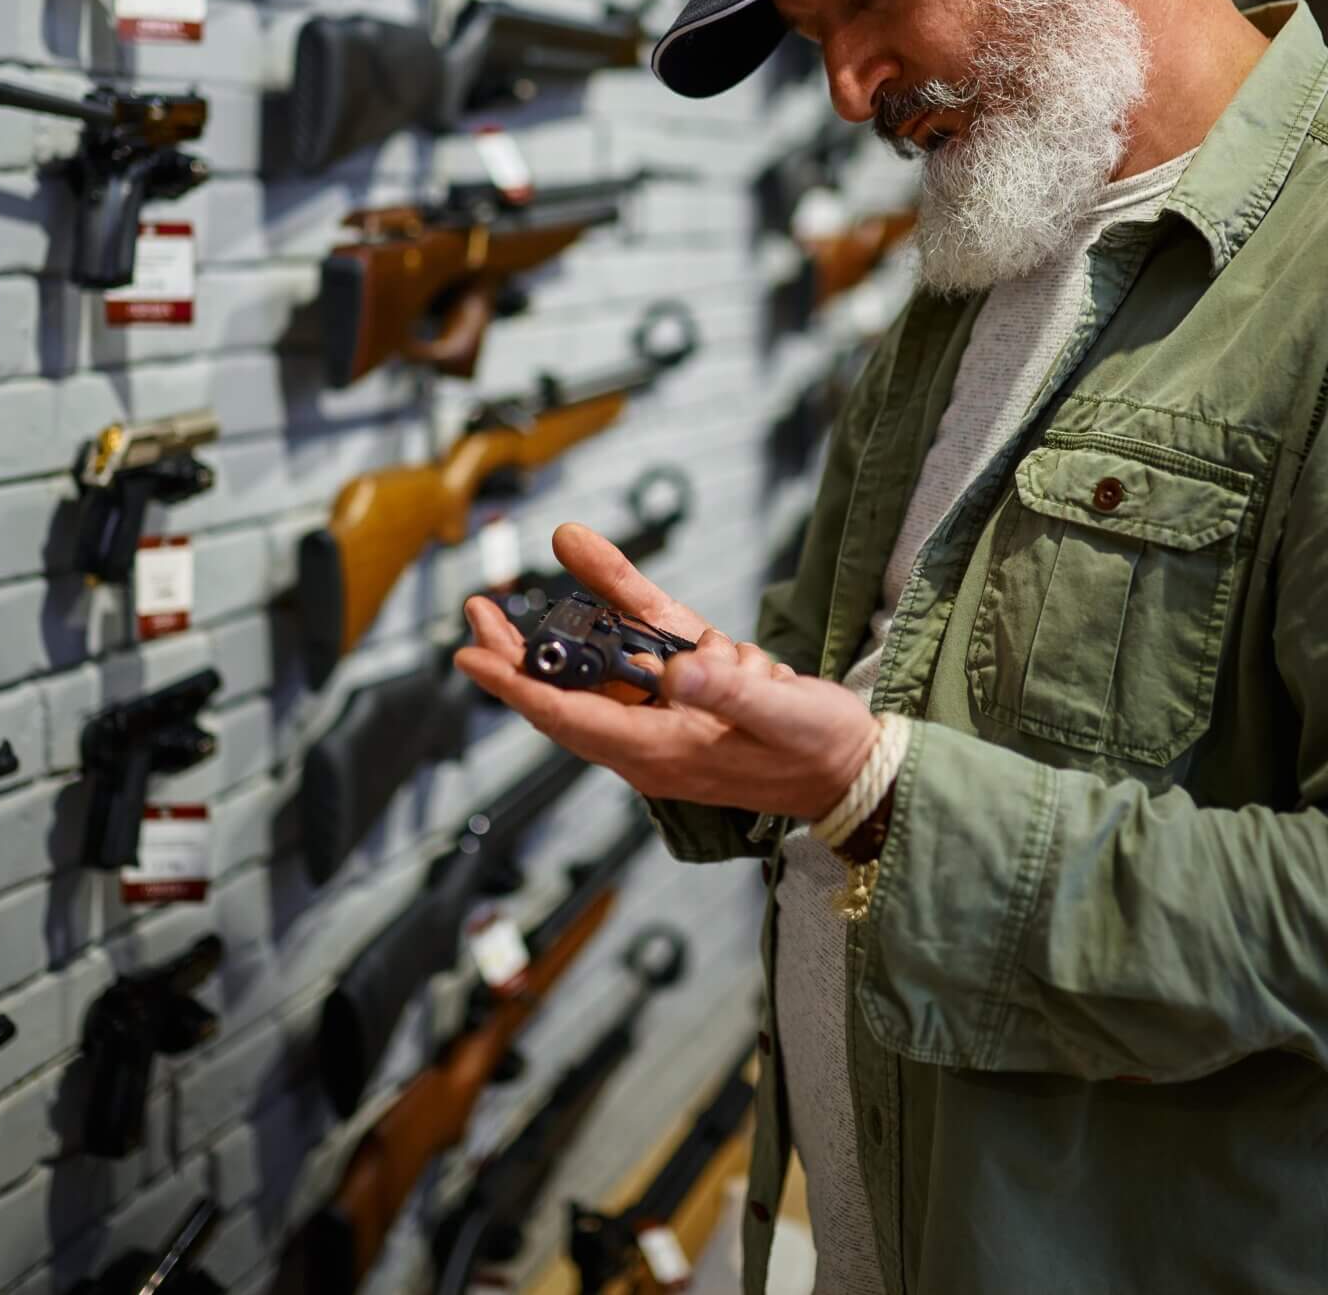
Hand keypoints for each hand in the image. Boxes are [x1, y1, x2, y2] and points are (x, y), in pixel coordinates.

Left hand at [455, 522, 879, 819]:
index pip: (571, 718)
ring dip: (567, 623)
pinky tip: (592, 561)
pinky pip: (648, 637)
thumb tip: (676, 668)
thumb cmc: (822, 752)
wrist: (857, 766)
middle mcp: (654, 735)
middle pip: (569, 691)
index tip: (470, 659)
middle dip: (520, 654)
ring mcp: (671, 710)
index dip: (517, 687)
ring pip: (604, 658)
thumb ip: (731, 690)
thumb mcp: (784, 718)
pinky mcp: (694, 685)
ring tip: (518, 591)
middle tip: (476, 615)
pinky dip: (625, 600)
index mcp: (663, 753)